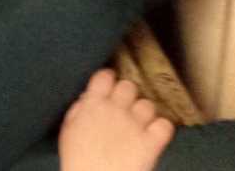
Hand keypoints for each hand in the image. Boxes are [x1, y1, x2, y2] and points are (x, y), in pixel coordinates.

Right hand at [59, 69, 174, 170]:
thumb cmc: (76, 159)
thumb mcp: (68, 129)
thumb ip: (79, 109)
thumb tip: (88, 98)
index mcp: (93, 104)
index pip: (105, 76)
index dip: (108, 79)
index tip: (108, 87)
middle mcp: (116, 109)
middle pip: (129, 86)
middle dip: (127, 94)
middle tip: (124, 106)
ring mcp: (136, 125)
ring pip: (148, 104)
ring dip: (144, 112)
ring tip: (139, 123)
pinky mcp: (151, 143)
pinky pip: (165, 125)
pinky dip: (161, 128)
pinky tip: (154, 134)